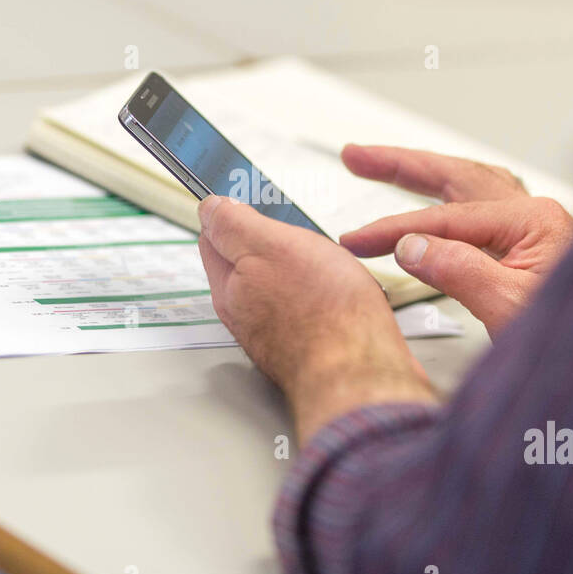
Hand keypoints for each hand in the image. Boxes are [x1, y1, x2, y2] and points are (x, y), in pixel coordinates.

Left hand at [197, 196, 434, 443]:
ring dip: (300, 269)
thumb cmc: (323, 314)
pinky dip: (321, 294)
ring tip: (326, 261)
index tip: (250, 199)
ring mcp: (276, 332)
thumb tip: (209, 207)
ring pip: (281, 285)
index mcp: (228, 286)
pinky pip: (309, 307)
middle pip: (248, 261)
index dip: (231, 211)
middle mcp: (246, 312)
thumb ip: (235, 225)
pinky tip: (341, 291)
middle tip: (298, 231)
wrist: (363, 374)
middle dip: (271, 241)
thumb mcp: (273, 246)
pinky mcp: (308, 346)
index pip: (213, 236)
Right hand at [339, 145, 572, 337]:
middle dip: (402, 165)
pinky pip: (483, 214)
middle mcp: (536, 218)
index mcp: (534, 221)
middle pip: (456, 177)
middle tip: (358, 157)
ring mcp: (537, 234)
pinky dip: (451, 203)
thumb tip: (411, 245)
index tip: (358, 239)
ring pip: (471, 190)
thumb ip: (458, 270)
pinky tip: (441, 203)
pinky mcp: (534, 254)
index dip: (395, 228)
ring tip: (389, 166)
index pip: (446, 217)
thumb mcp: (510, 307)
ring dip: (428, 177)